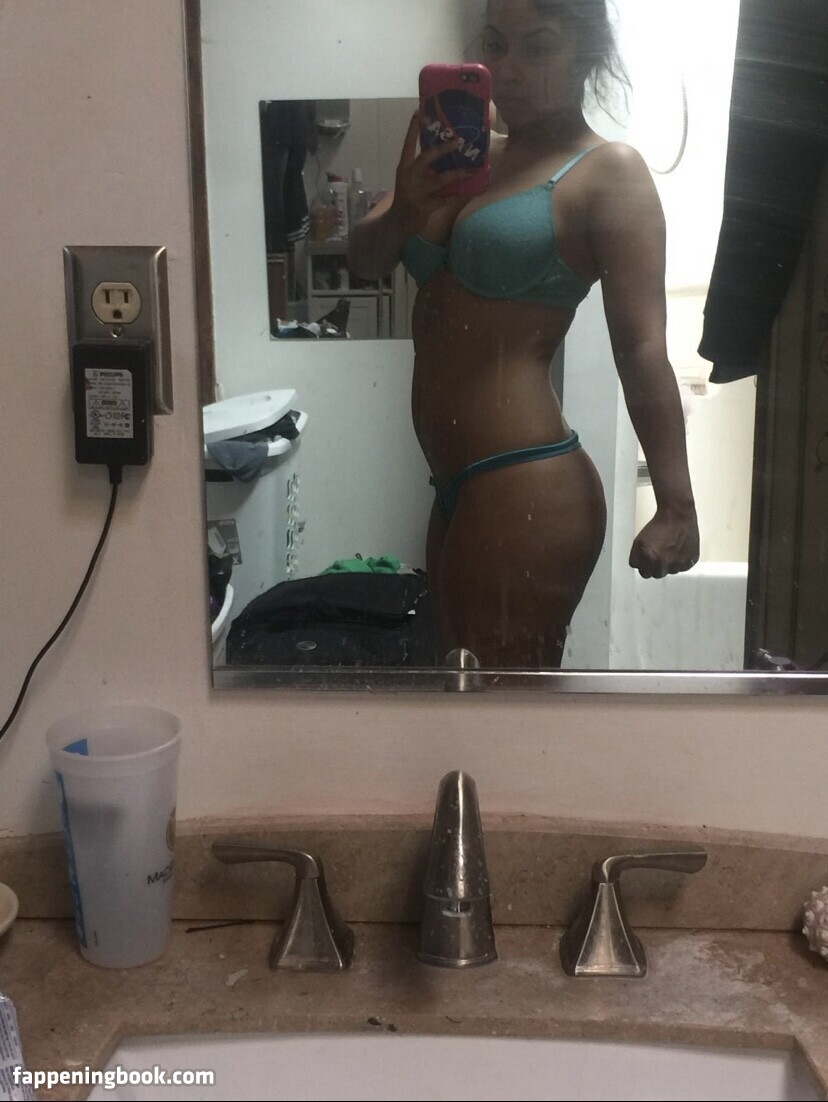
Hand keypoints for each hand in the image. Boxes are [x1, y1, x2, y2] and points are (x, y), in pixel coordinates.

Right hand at [391, 113, 470, 230]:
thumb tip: (443, 153)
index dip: (412, 129)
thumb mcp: (409, 180)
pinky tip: (470, 191)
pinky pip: (446, 199)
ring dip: (458, 174)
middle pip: (426, 158)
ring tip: (472, 169)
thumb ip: (422, 168)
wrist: (397, 224)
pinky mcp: (424, 207)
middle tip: (458, 140)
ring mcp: (416, 193)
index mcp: (403, 168)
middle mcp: (409, 177)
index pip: (407, 145)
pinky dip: (458, 195)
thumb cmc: (407, 197)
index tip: (418, 111)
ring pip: (441, 180)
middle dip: (443, 149)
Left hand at [629, 507, 699, 578]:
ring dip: (669, 564)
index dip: (645, 566)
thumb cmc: (658, 526)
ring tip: (670, 548)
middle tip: (659, 553)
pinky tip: (679, 549)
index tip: (648, 560)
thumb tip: (639, 567)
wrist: (677, 516)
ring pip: (670, 571)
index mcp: (650, 559)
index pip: (644, 574)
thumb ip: (635, 558)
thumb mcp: (638, 541)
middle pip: (657, 574)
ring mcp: (678, 564)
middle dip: (656, 566)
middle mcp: (664, 563)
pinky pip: (682, 568)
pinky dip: (680, 561)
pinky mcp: (690, 562)